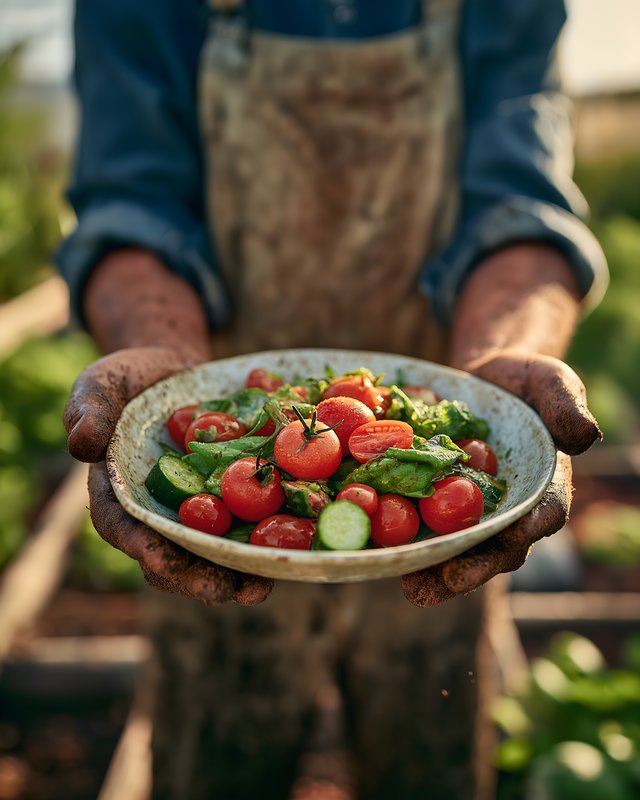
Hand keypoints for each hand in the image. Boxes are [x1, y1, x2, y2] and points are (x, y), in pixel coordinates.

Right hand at [64, 346, 272, 605]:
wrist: (174, 374)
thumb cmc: (129, 381)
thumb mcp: (102, 384)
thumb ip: (88, 410)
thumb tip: (82, 444)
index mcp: (117, 495)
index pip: (123, 529)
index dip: (143, 548)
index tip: (162, 560)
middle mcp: (156, 514)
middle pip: (171, 557)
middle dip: (198, 578)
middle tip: (227, 591)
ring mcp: (193, 512)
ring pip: (211, 553)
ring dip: (236, 575)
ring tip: (263, 587)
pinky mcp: (227, 501)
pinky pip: (244, 525)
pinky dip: (263, 540)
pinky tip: (290, 552)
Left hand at [401, 348, 600, 606]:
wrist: (483, 381)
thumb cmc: (526, 383)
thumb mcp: (551, 383)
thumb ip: (566, 406)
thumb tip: (585, 436)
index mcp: (542, 488)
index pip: (543, 513)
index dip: (530, 528)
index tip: (512, 537)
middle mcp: (506, 510)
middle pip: (495, 547)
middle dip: (474, 568)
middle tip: (449, 580)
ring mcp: (469, 512)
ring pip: (455, 549)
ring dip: (435, 572)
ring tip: (414, 589)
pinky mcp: (435, 503)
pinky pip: (421, 525)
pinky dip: (403, 542)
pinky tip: (381, 555)